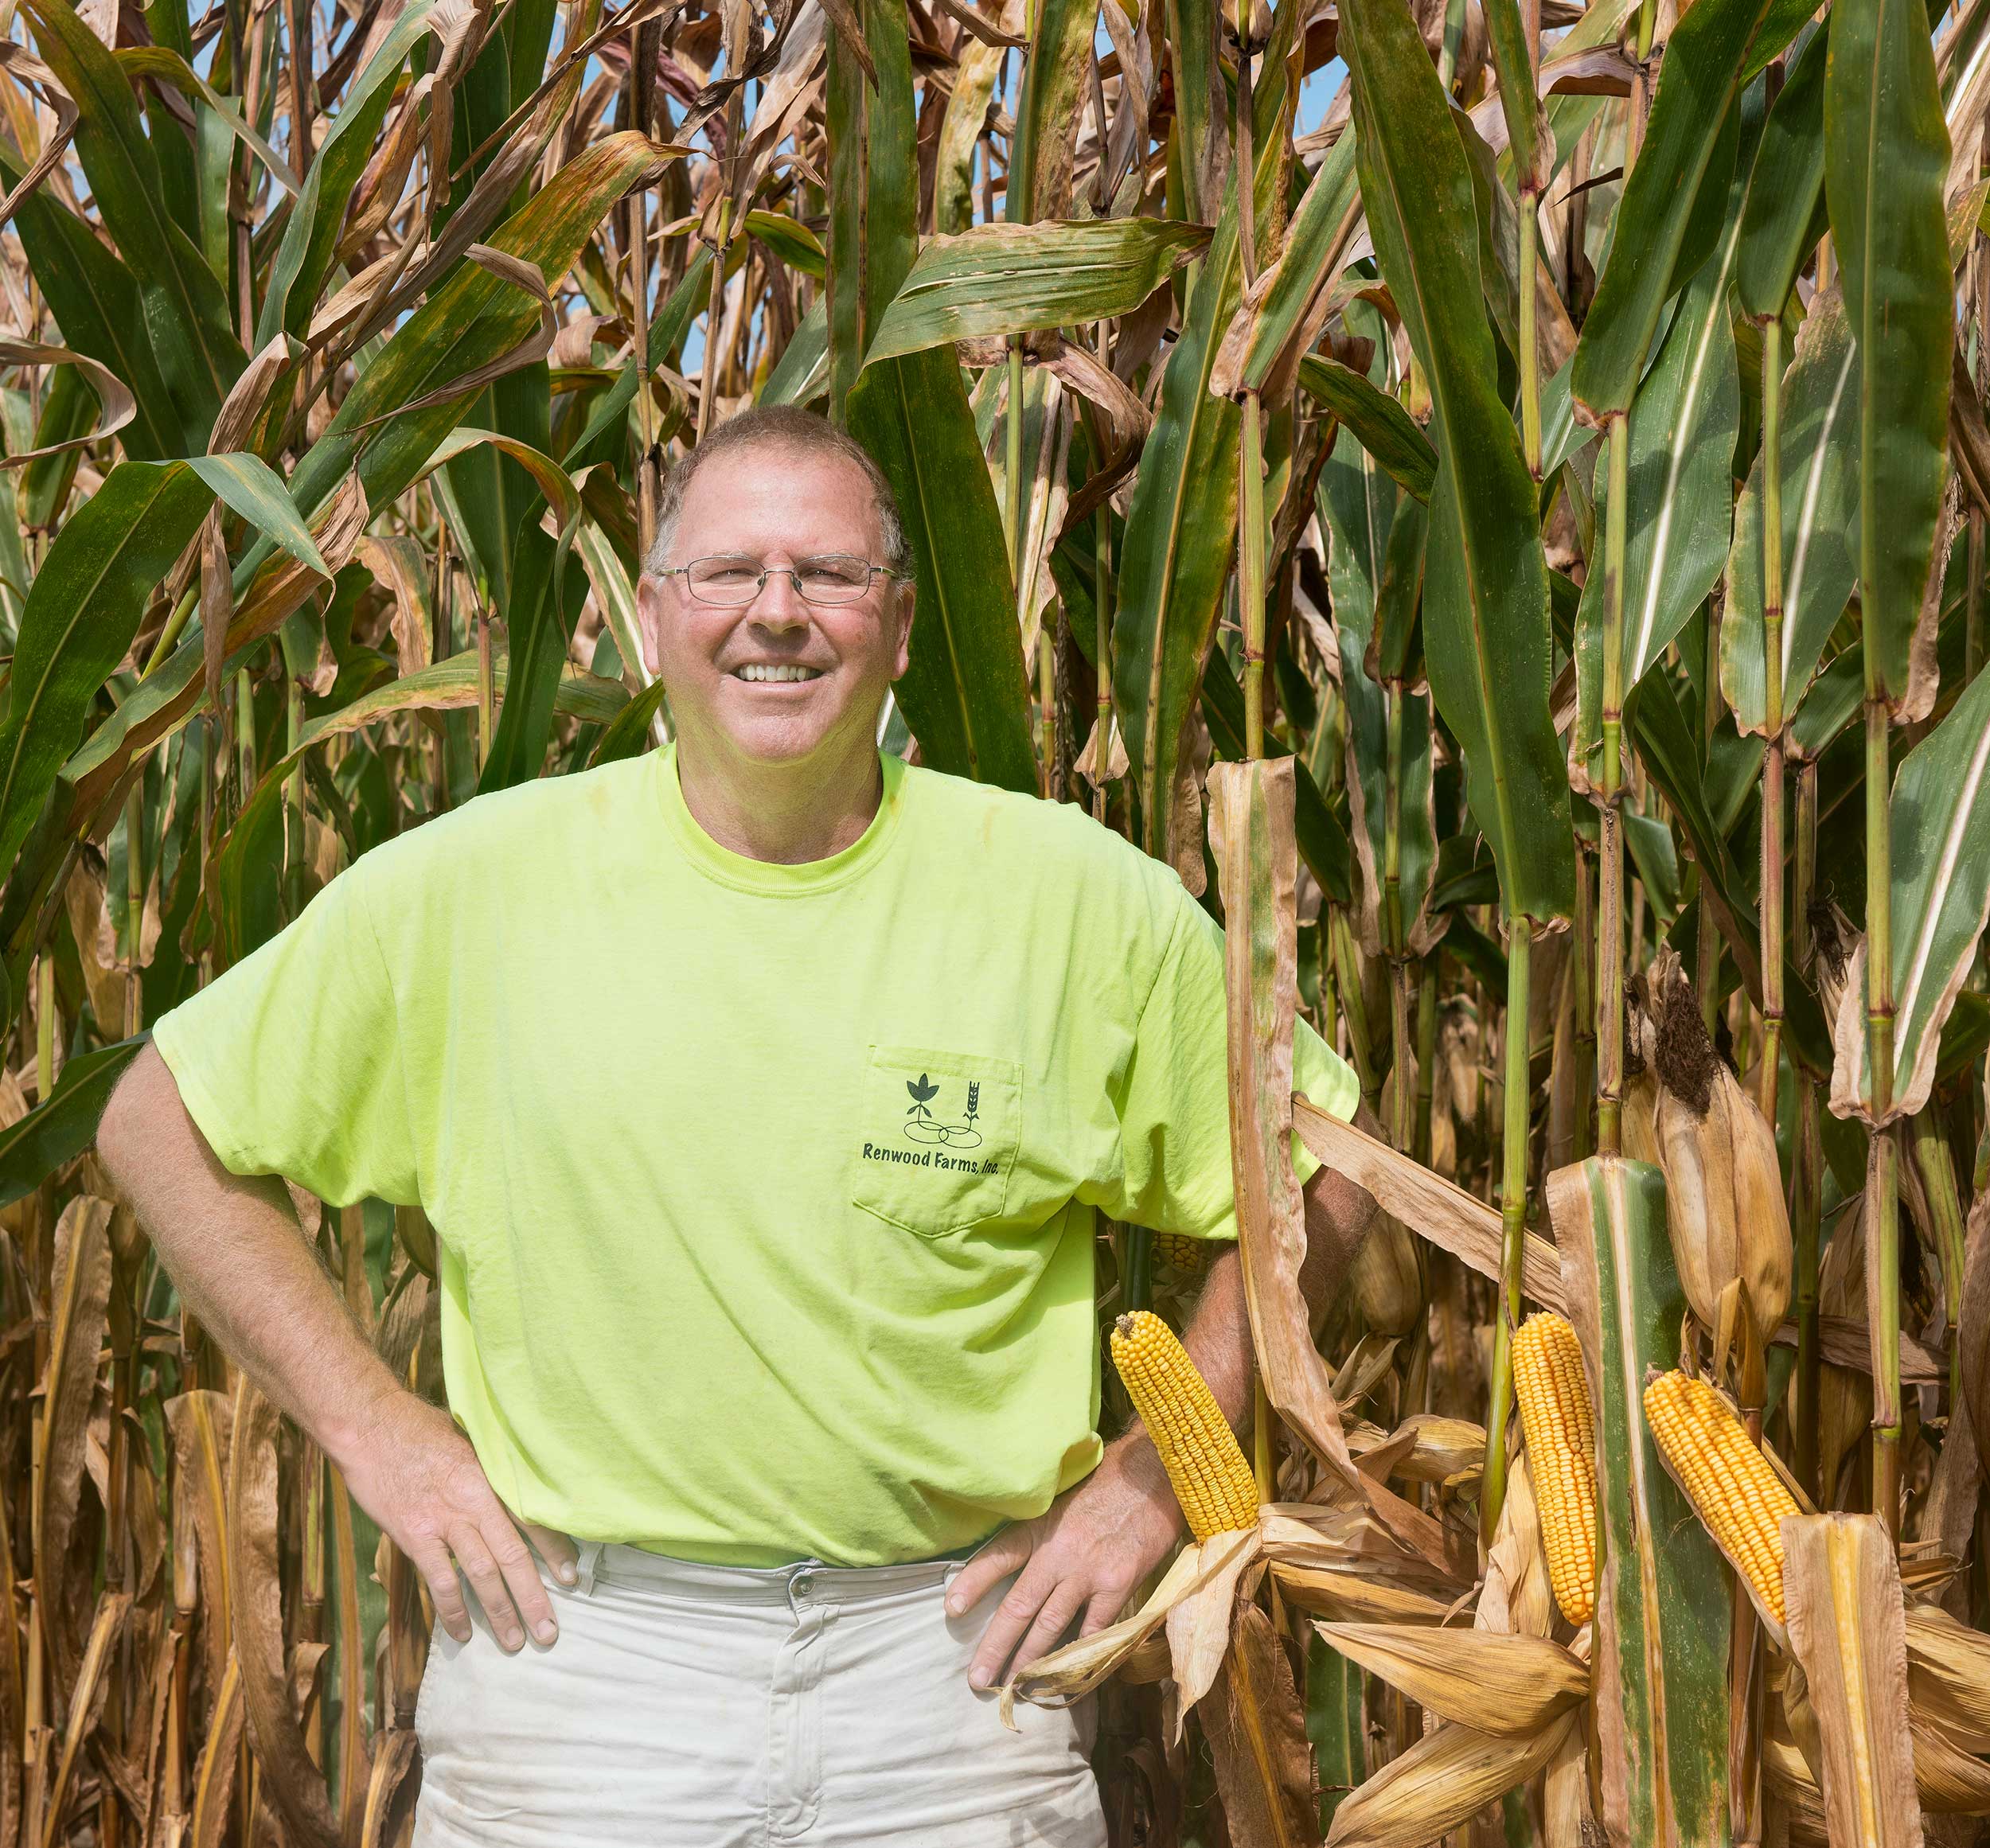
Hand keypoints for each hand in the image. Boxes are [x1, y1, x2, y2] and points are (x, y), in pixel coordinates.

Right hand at [334, 1390, 578, 1652]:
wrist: (370, 1426)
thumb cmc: (420, 1428)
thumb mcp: (469, 1440)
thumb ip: (491, 1470)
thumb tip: (517, 1490)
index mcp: (493, 1476)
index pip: (533, 1519)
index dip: (555, 1551)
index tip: (571, 1578)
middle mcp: (475, 1500)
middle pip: (513, 1555)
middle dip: (533, 1597)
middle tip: (550, 1632)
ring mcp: (444, 1520)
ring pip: (482, 1573)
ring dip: (500, 1611)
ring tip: (516, 1642)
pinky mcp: (414, 1535)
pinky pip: (439, 1580)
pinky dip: (452, 1609)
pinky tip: (462, 1633)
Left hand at [948, 1441, 1184, 1690]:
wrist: (1151, 1479)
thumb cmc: (1105, 1488)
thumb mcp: (1060, 1501)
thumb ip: (1039, 1534)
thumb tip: (1014, 1568)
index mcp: (1039, 1527)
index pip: (998, 1556)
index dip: (973, 1583)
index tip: (951, 1610)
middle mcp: (1057, 1552)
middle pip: (1019, 1605)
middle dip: (996, 1645)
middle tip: (978, 1677)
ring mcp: (1087, 1571)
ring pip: (1051, 1625)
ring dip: (1030, 1660)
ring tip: (1015, 1687)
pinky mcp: (1117, 1585)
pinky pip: (1094, 1630)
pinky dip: (1080, 1657)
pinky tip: (1068, 1679)